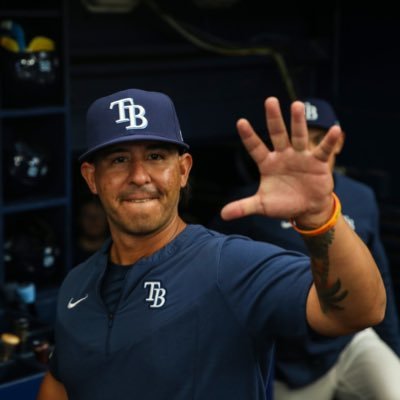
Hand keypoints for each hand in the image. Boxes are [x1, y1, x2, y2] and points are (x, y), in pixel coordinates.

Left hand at [220, 97, 341, 226]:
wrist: (306, 209)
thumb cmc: (282, 204)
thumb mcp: (262, 205)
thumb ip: (243, 207)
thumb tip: (222, 215)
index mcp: (267, 164)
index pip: (255, 147)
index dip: (249, 136)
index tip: (241, 122)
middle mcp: (283, 156)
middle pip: (277, 134)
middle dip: (273, 118)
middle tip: (270, 100)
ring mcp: (300, 156)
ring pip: (298, 136)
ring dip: (298, 122)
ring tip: (297, 105)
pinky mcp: (317, 162)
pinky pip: (323, 150)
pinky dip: (329, 141)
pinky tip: (335, 129)